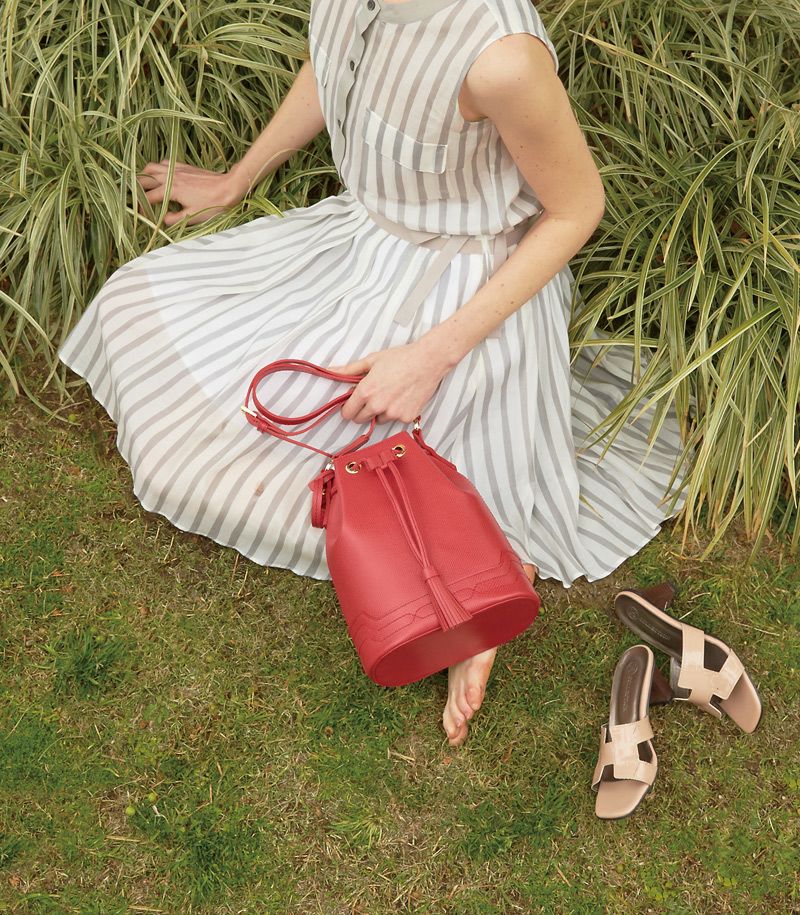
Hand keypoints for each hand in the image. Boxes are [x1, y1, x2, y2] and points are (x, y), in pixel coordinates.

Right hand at [136, 160, 246, 225]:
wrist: (229, 187)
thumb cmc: (213, 204)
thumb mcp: (193, 217)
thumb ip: (174, 219)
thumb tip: (162, 220)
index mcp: (170, 189)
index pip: (148, 198)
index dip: (141, 208)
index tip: (141, 216)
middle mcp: (170, 176)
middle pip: (143, 179)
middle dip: (137, 190)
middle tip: (138, 201)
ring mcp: (176, 169)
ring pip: (151, 167)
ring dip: (144, 177)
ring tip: (145, 188)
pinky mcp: (184, 166)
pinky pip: (164, 163)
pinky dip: (158, 169)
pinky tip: (162, 177)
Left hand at [328, 341, 450, 424]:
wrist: (428, 361)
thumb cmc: (401, 358)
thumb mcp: (372, 360)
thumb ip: (349, 370)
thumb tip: (330, 371)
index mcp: (366, 391)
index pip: (348, 413)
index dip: (348, 409)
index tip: (352, 405)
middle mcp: (378, 405)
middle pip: (361, 420)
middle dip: (363, 411)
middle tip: (373, 397)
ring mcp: (394, 413)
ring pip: (379, 420)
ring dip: (381, 412)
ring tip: (391, 394)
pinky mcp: (407, 417)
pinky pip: (396, 420)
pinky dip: (397, 412)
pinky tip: (403, 397)